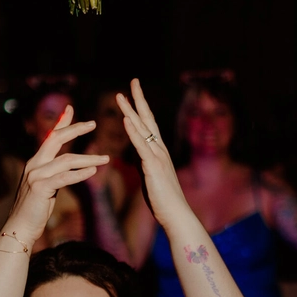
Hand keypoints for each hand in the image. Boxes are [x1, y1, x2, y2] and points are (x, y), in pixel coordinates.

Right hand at [2, 106, 105, 247]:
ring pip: (66, 160)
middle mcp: (34, 164)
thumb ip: (53, 174)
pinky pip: (64, 178)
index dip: (61, 122)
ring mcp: (36, 175)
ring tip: (106, 159)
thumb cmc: (34, 209)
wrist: (19, 227)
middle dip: (75, 129)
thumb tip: (66, 167)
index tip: (71, 108)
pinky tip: (93, 173)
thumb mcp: (44, 187)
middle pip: (56, 139)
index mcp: (35, 162)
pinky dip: (80, 174)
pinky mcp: (40, 188)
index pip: (49, 136)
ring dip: (88, 159)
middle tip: (94, 123)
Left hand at [117, 80, 195, 235]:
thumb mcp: (150, 176)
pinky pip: (141, 146)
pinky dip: (133, 132)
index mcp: (158, 151)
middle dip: (139, 100)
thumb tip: (137, 155)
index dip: (141, 107)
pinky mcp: (153, 167)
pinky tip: (126, 120)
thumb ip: (144, 162)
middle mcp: (159, 149)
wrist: (176, 214)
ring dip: (131, 111)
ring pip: (143, 129)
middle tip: (133, 81)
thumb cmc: (163, 199)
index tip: (133, 92)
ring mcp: (157, 156)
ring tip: (121, 96)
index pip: (149, 124)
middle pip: (148, 119)